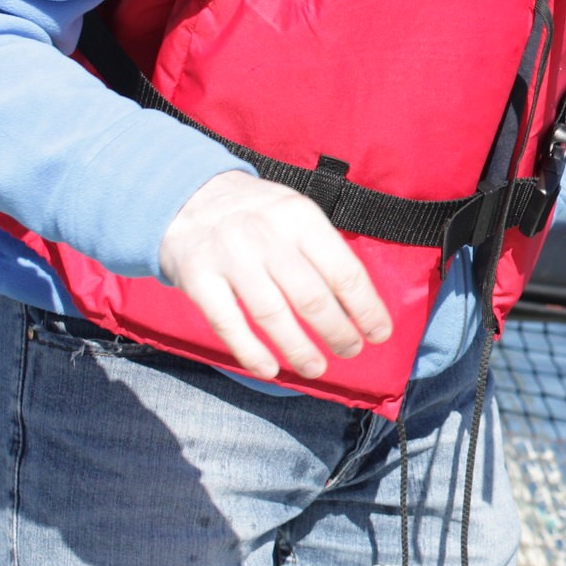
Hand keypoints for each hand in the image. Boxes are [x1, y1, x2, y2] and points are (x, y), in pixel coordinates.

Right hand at [157, 170, 391, 379]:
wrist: (186, 196)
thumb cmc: (256, 213)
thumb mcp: (296, 211)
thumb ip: (324, 248)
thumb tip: (360, 301)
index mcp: (300, 217)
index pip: (343, 271)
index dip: (366, 308)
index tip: (379, 333)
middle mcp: (266, 236)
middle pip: (311, 297)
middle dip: (337, 332)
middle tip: (350, 350)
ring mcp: (230, 258)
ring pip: (272, 315)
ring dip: (298, 349)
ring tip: (316, 368)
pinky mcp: (197, 278)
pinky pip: (228, 323)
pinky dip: (250, 351)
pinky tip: (270, 370)